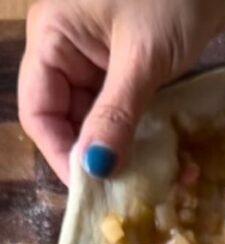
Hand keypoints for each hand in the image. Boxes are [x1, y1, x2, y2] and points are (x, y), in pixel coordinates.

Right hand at [18, 0, 224, 184]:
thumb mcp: (143, 58)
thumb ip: (116, 114)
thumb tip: (95, 168)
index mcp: (52, 36)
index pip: (38, 110)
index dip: (60, 152)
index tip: (91, 189)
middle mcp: (69, 48)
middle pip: (66, 118)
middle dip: (91, 156)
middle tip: (121, 195)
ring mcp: (100, 56)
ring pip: (96, 117)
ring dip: (118, 149)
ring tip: (142, 182)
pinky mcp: (132, 63)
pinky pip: (123, 107)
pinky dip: (137, 133)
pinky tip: (156, 158)